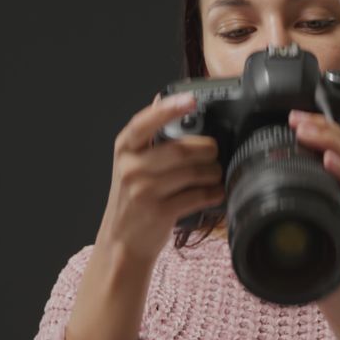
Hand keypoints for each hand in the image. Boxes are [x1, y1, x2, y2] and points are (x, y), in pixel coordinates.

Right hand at [97, 92, 224, 265]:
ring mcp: (144, 191)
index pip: (144, 123)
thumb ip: (147, 135)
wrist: (122, 241)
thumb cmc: (132, 198)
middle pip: (181, 149)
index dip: (169, 109)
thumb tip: (162, 98)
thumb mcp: (130, 162)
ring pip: (193, 173)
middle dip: (207, 149)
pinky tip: (216, 192)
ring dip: (213, 172)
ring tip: (216, 173)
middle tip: (214, 151)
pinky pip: (197, 196)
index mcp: (124, 149)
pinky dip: (213, 193)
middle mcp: (131, 168)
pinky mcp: (160, 212)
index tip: (191, 99)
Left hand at [288, 109, 339, 320]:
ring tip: (308, 131)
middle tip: (296, 118)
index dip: (318, 128)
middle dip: (322, 126)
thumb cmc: (322, 267)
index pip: (337, 148)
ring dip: (331, 141)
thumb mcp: (300, 230)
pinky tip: (330, 161)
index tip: (293, 117)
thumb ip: (284, 211)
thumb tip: (243, 200)